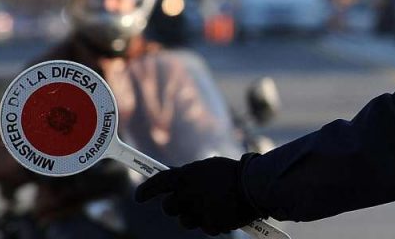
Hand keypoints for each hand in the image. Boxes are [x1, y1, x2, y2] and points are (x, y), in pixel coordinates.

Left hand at [135, 154, 262, 235]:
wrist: (255, 186)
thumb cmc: (233, 173)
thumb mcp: (208, 167)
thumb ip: (189, 176)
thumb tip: (172, 181)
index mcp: (186, 176)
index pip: (157, 183)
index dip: (146, 191)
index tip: (139, 197)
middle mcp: (188, 194)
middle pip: (169, 208)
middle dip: (175, 206)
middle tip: (186, 201)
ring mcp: (198, 212)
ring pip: (185, 220)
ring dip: (194, 215)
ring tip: (212, 204)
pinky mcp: (210, 225)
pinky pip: (204, 228)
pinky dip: (211, 222)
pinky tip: (223, 212)